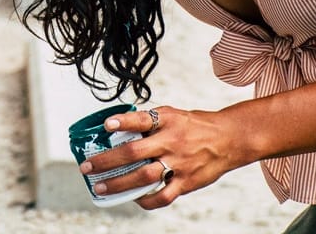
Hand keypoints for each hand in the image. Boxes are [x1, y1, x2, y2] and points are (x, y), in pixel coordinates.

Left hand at [77, 107, 244, 209]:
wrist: (229, 139)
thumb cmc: (196, 126)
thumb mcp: (173, 115)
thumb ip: (149, 121)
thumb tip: (119, 126)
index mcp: (167, 121)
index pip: (141, 119)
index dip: (123, 122)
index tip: (106, 125)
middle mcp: (171, 141)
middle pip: (134, 153)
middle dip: (106, 161)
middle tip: (87, 166)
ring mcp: (178, 163)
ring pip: (143, 177)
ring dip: (118, 184)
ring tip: (101, 187)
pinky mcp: (186, 182)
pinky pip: (162, 196)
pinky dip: (145, 200)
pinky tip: (133, 198)